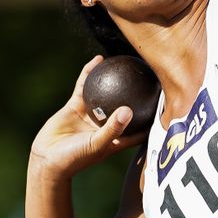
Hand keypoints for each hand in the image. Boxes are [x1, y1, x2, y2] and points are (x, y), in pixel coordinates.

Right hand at [29, 56, 146, 177]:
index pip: (142, 128)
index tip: (169, 102)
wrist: (47, 158)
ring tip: (127, 63)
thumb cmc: (75, 158)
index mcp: (118, 138)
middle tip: (151, 76)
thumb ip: (113, 129)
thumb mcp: (97, 144)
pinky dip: (90, 73)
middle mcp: (107, 125)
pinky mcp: (76, 106)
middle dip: (139, 94)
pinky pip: (85, 86)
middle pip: (127, 107)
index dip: (155, 117)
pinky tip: (98, 59)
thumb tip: (129, 110)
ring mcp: (92, 115)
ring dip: (115, 79)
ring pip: (107, 93)